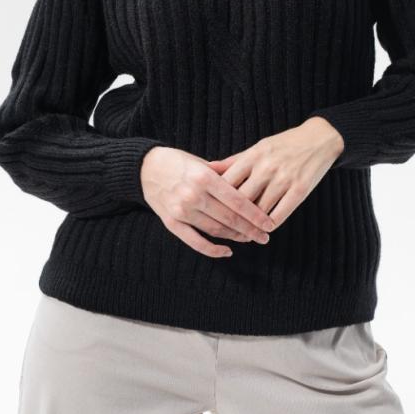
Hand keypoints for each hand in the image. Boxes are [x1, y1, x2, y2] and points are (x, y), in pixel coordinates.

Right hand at [140, 146, 275, 259]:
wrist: (145, 168)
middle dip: (250, 229)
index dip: (255, 214)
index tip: (269, 223)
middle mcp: (193, 194)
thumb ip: (225, 174)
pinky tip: (227, 251)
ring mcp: (181, 211)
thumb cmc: (178, 162)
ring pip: (215, 230)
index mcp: (204, 177)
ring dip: (235, 237)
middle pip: (229, 218)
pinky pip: (195, 241)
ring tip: (250, 239)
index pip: (237, 200)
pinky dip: (212, 249)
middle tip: (265, 236)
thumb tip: (253, 184)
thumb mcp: (202, 162)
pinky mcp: (171, 223)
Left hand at [208, 117, 344, 227]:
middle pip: (241, 199)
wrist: (319, 139)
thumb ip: (233, 161)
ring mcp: (284, 178)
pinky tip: (264, 230)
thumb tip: (207, 169)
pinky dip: (270, 225)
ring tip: (243, 235)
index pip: (227, 183)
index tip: (211, 212)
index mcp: (253, 156)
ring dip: (250, 226)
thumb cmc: (283, 145)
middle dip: (232, 217)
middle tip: (225, 230)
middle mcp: (267, 167)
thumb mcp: (257, 148)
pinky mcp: (300, 189)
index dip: (217, 200)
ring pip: (260, 210)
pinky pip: (280, 214)